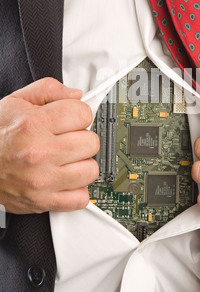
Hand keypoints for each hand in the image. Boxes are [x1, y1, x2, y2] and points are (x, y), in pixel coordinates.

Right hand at [0, 78, 99, 213]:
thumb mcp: (16, 101)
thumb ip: (48, 90)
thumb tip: (75, 94)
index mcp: (34, 125)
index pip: (83, 114)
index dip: (79, 114)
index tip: (71, 119)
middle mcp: (39, 153)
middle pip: (91, 142)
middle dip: (82, 138)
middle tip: (67, 140)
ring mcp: (42, 180)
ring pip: (91, 170)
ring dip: (82, 164)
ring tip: (65, 160)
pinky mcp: (43, 201)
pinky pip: (80, 198)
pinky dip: (76, 190)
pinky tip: (64, 179)